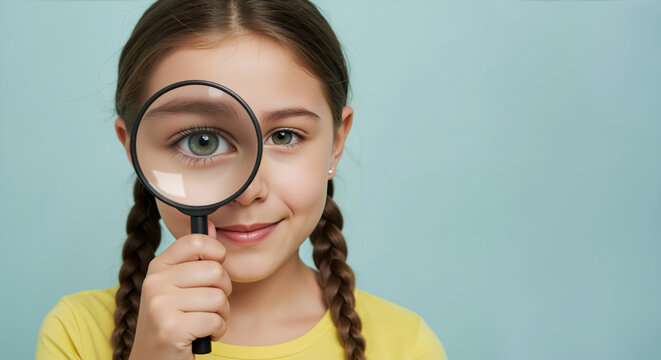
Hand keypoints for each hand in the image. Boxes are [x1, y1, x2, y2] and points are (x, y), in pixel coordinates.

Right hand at [129, 222, 230, 359]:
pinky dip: (218, 331)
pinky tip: (203, 336)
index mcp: (158, 266)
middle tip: (209, 306)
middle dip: (223, 291)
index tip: (215, 267)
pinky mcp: (170, 328)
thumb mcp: (177, 286)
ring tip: (205, 322)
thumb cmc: (172, 321)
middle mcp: (154, 282)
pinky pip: (215, 320)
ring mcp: (160, 305)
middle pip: (216, 271)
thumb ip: (194, 259)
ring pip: (219, 297)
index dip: (216, 253)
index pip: (196, 241)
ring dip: (221, 314)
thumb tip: (213, 227)